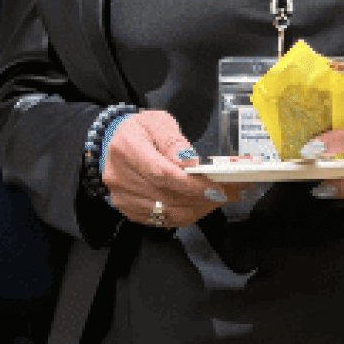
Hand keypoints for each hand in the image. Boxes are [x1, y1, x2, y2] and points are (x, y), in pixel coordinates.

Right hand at [101, 109, 245, 230]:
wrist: (115, 141)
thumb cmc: (140, 130)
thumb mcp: (158, 122)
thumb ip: (174, 141)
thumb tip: (191, 162)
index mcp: (126, 149)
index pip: (162, 174)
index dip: (191, 185)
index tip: (216, 189)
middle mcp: (120, 176)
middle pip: (166, 196)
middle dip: (200, 198)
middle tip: (227, 195)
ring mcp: (122, 196)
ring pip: (166, 212)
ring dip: (195, 209)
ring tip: (215, 200)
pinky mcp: (128, 210)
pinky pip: (161, 221)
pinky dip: (183, 216)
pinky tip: (197, 205)